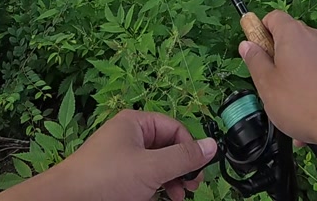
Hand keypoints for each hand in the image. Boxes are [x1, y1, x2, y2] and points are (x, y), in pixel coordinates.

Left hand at [0, 110, 216, 200]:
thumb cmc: (105, 180)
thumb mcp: (151, 168)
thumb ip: (183, 158)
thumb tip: (211, 145)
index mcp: (135, 123)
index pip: (174, 128)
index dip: (189, 149)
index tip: (198, 172)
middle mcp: (128, 135)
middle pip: (166, 146)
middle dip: (181, 167)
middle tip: (191, 188)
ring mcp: (120, 156)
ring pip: (155, 164)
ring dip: (170, 180)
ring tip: (177, 197)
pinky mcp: (114, 176)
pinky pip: (142, 176)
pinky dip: (155, 186)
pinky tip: (159, 198)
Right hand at [239, 10, 316, 148]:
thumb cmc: (301, 102)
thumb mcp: (267, 83)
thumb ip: (255, 61)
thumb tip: (247, 44)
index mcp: (292, 33)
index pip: (272, 17)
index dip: (259, 31)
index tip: (255, 53)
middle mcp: (311, 37)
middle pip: (286, 38)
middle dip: (274, 59)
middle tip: (268, 83)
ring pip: (299, 61)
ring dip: (289, 80)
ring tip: (286, 109)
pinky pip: (313, 76)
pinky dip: (305, 91)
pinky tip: (303, 117)